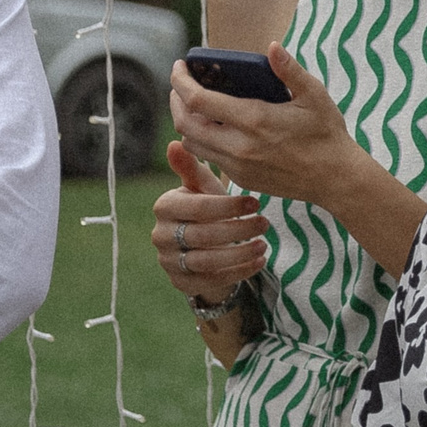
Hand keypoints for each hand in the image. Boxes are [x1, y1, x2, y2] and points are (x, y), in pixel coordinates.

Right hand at [151, 141, 268, 301]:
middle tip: (265, 224)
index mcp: (164, 207)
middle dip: (238, 230)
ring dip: (239, 254)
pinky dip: (239, 272)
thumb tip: (175, 143)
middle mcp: (161, 235)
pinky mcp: (181, 283)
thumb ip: (192, 168)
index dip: (228, 206)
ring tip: (264, 245)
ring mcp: (169, 262)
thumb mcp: (202, 188)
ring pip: (207, 261)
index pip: (197, 208)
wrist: (200, 246)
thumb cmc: (206, 210)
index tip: (256, 203)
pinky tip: (260, 261)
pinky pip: (212, 281)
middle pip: (203, 235)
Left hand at [169, 46, 364, 204]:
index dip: (180, 80)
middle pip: (184, 123)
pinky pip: (210, 158)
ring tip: (195, 105)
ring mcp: (238, 166)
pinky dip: (205, 140)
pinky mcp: (242, 179)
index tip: (179, 66)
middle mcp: (239, 146)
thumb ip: (289, 70)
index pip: (196, 100)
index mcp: (253, 120)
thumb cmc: (326, 133)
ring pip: (192, 144)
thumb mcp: (314, 95)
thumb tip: (272, 46)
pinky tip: (217, 127)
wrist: (335, 179)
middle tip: (181, 85)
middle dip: (176, 100)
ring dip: (187, 122)